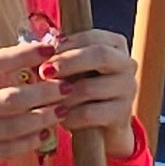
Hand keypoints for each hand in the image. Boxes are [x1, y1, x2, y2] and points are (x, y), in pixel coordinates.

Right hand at [0, 40, 68, 165]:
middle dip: (44, 92)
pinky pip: (6, 150)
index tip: (48, 47)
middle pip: (12, 97)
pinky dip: (28, 142)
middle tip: (66, 86)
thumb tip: (11, 64)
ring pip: (14, 125)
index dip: (24, 54)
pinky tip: (43, 135)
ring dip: (42, 117)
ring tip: (61, 110)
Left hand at [43, 28, 138, 146]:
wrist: (101, 128)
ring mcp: (128, 89)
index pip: (92, 37)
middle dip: (68, 62)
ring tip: (45, 99)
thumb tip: (37, 49)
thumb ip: (59, 56)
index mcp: (115, 45)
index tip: (46, 52)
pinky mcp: (122, 114)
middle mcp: (127, 64)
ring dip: (62, 94)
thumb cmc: (81, 89)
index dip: (68, 43)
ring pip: (90, 87)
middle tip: (44, 72)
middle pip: (100, 55)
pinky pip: (89, 113)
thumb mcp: (73, 69)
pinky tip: (58, 118)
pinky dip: (69, 115)